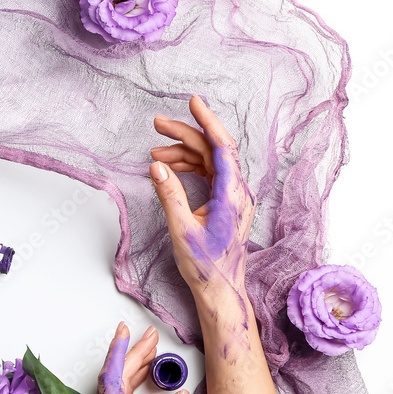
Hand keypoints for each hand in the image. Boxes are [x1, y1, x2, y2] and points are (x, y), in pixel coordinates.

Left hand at [65, 322, 188, 393]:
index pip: (113, 378)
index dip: (119, 351)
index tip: (125, 331)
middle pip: (113, 380)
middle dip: (131, 355)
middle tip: (148, 337)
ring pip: (111, 390)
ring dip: (128, 370)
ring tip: (149, 354)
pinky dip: (125, 386)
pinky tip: (139, 381)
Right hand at [149, 95, 255, 307]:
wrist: (221, 291)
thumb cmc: (205, 267)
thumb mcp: (181, 230)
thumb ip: (169, 195)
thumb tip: (157, 166)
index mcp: (232, 195)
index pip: (222, 147)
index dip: (207, 122)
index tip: (193, 102)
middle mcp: (237, 192)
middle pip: (213, 151)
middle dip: (185, 135)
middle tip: (157, 125)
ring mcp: (233, 198)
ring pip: (209, 162)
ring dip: (183, 154)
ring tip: (155, 153)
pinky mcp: (227, 205)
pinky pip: (209, 175)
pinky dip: (189, 168)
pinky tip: (170, 168)